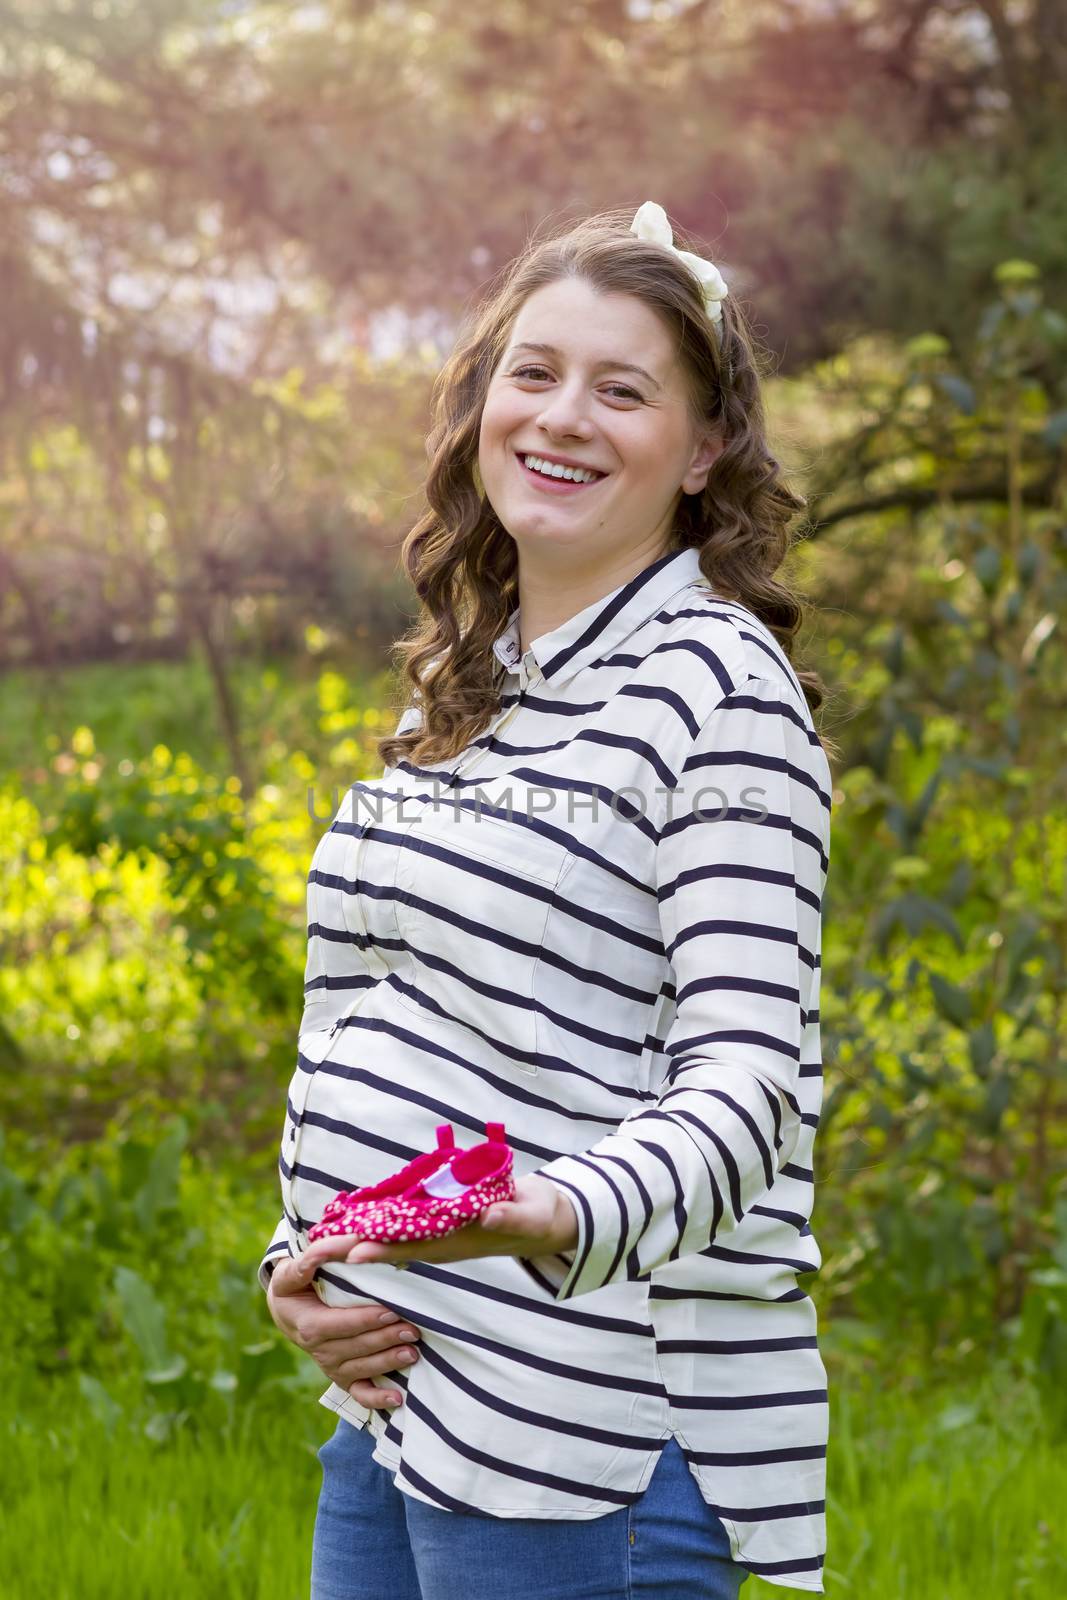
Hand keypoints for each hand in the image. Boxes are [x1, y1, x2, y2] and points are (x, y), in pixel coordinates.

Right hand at [266, 1255, 419, 1410]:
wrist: (288, 1313)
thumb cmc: (295, 1287)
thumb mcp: (292, 1272)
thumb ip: (308, 1260)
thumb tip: (323, 1250)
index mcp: (309, 1325)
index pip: (340, 1325)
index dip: (365, 1320)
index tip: (391, 1310)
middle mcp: (320, 1351)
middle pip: (357, 1347)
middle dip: (386, 1339)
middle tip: (413, 1330)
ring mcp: (332, 1367)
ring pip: (363, 1369)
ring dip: (388, 1362)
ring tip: (413, 1353)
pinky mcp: (342, 1377)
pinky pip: (359, 1393)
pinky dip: (377, 1399)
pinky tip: (397, 1398)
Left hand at [300, 1172, 579, 1272]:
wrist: (543, 1222)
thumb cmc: (538, 1218)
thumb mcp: (530, 1217)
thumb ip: (511, 1217)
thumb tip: (489, 1216)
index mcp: (460, 1241)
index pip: (415, 1247)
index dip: (383, 1248)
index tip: (352, 1252)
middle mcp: (444, 1241)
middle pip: (394, 1245)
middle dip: (356, 1245)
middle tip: (318, 1247)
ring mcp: (441, 1235)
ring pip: (394, 1236)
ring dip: (361, 1234)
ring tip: (324, 1233)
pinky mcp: (443, 1224)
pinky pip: (405, 1225)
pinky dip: (380, 1220)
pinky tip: (357, 1216)